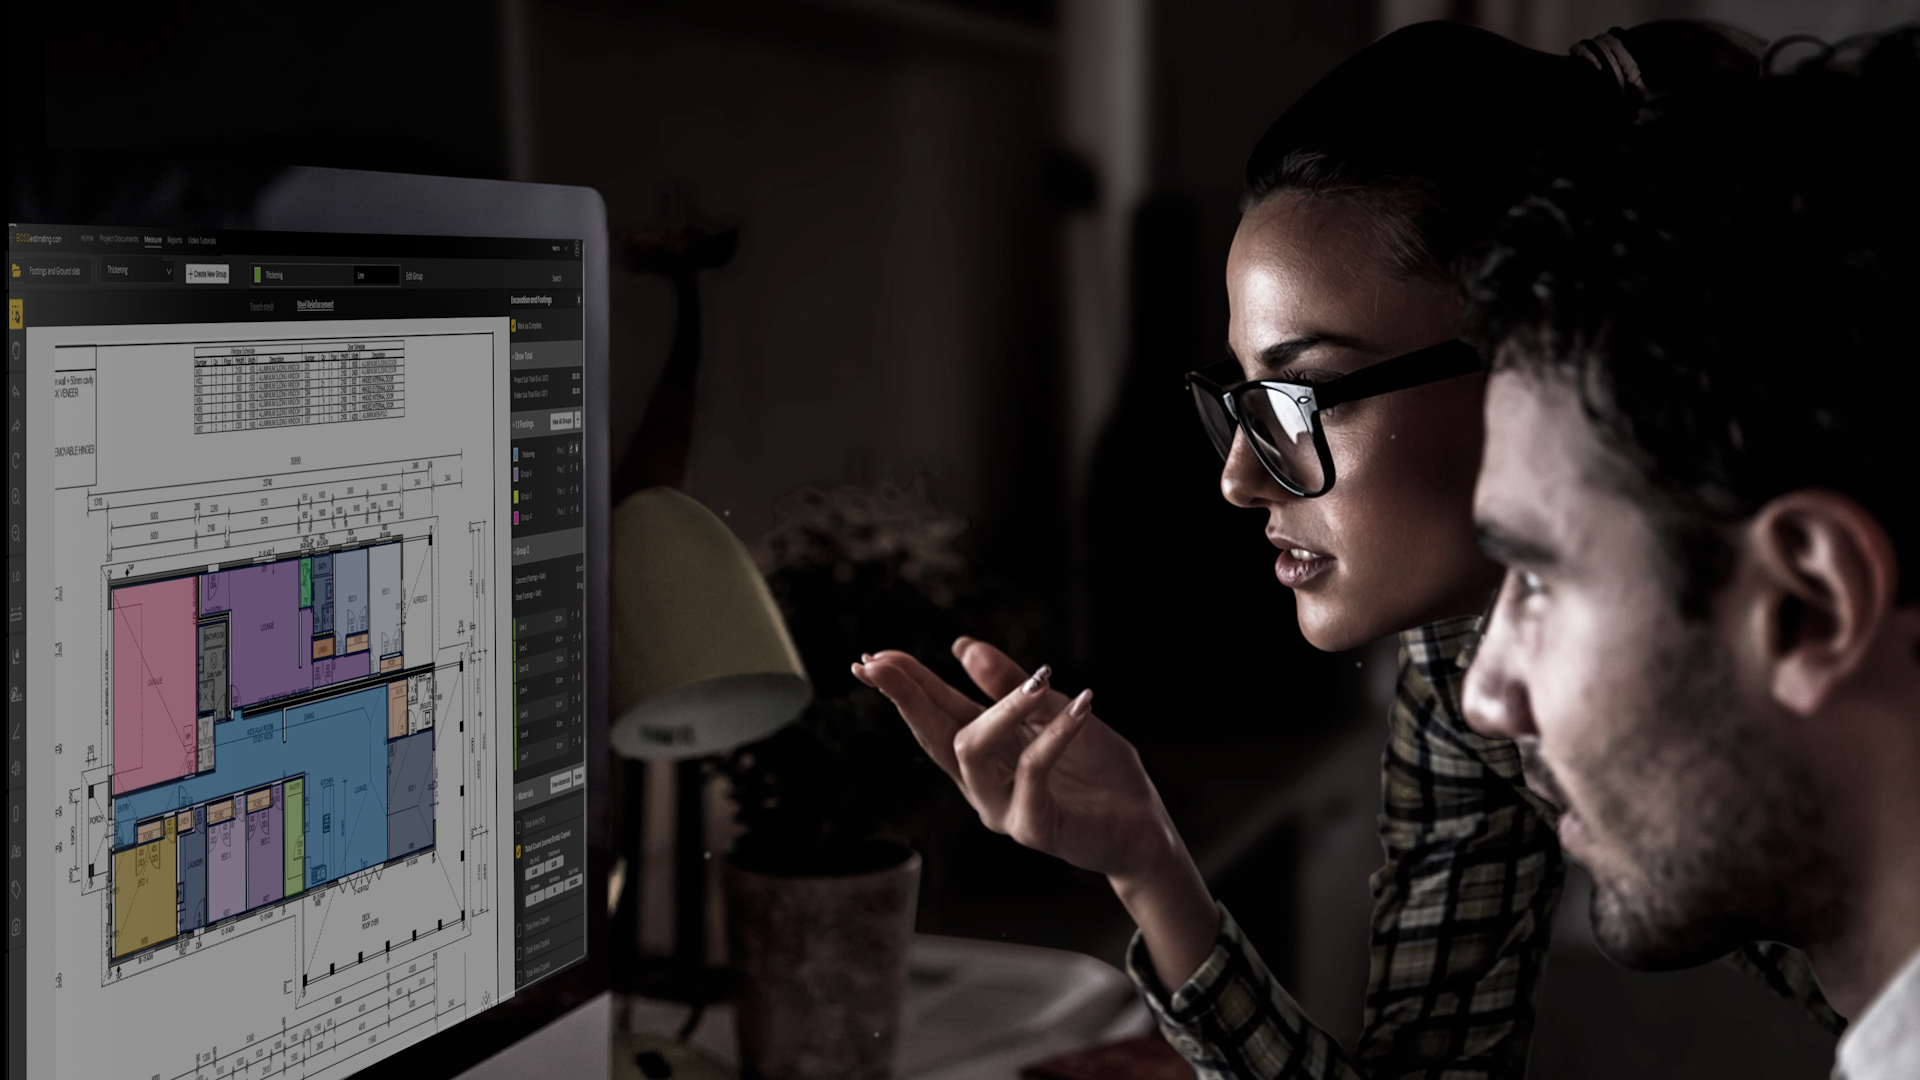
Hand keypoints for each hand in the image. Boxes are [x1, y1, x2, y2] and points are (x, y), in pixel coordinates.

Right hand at [853, 637, 1176, 881]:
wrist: (1144, 828)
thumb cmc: (1098, 772)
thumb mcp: (1055, 714)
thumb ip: (1010, 686)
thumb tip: (962, 646)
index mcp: (985, 754)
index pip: (935, 715)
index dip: (904, 686)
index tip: (870, 657)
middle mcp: (982, 784)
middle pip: (934, 734)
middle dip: (906, 696)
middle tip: (879, 662)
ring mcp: (1004, 808)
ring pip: (973, 751)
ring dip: (1000, 709)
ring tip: (1039, 680)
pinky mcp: (1036, 827)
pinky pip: (1034, 774)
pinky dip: (1055, 736)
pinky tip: (1084, 705)